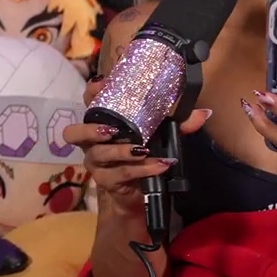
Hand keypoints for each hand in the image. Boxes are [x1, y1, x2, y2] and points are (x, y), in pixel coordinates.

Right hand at [62, 77, 211, 216]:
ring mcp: (96, 163)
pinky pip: (121, 174)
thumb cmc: (143, 156)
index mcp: (101, 123)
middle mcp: (92, 142)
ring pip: (99, 154)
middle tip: (112, 129)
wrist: (138, 193)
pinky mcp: (105, 181)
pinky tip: (159, 165)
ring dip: (122, 151)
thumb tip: (203, 113)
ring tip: (142, 149)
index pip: (88, 102)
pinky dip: (142, 169)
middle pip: (73, 133)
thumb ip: (179, 124)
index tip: (104, 83)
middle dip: (90, 129)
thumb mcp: (161, 135)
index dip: (91, 92)